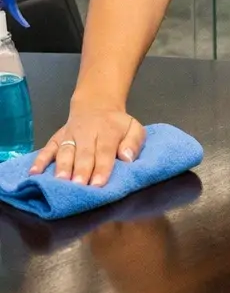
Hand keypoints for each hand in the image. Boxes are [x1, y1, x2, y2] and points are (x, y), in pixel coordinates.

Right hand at [28, 102, 145, 187]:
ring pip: (65, 151)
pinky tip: (34, 173)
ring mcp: (70, 135)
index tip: (98, 184)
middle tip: (78, 186)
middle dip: (81, 170)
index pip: (105, 151)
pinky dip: (40, 160)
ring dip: (62, 167)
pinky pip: (47, 148)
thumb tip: (127, 158)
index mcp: (108, 132)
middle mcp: (87, 133)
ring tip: (59, 182)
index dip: (102, 167)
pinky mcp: (56, 138)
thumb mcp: (133, 128)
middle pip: (84, 153)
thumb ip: (134, 142)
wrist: (97, 106)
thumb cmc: (117, 125)